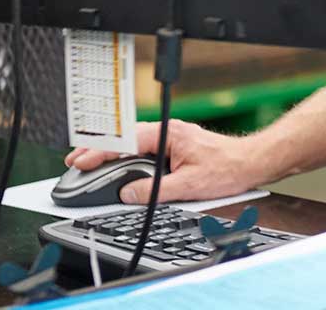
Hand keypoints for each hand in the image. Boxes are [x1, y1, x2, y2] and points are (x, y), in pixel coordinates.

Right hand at [62, 119, 263, 203]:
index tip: (81, 161)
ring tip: (88, 163)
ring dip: (110, 151)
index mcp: (168, 134)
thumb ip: (154, 191)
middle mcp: (167, 131)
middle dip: (97, 148)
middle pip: (124, 137)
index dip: (100, 152)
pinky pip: (143, 147)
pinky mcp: (175, 145)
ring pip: (132, 141)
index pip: (125, 141)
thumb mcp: (188, 186)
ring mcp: (171, 137)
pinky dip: (125, 154)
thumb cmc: (228, 168)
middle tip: (74, 161)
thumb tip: (128, 193)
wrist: (251, 162)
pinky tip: (117, 163)